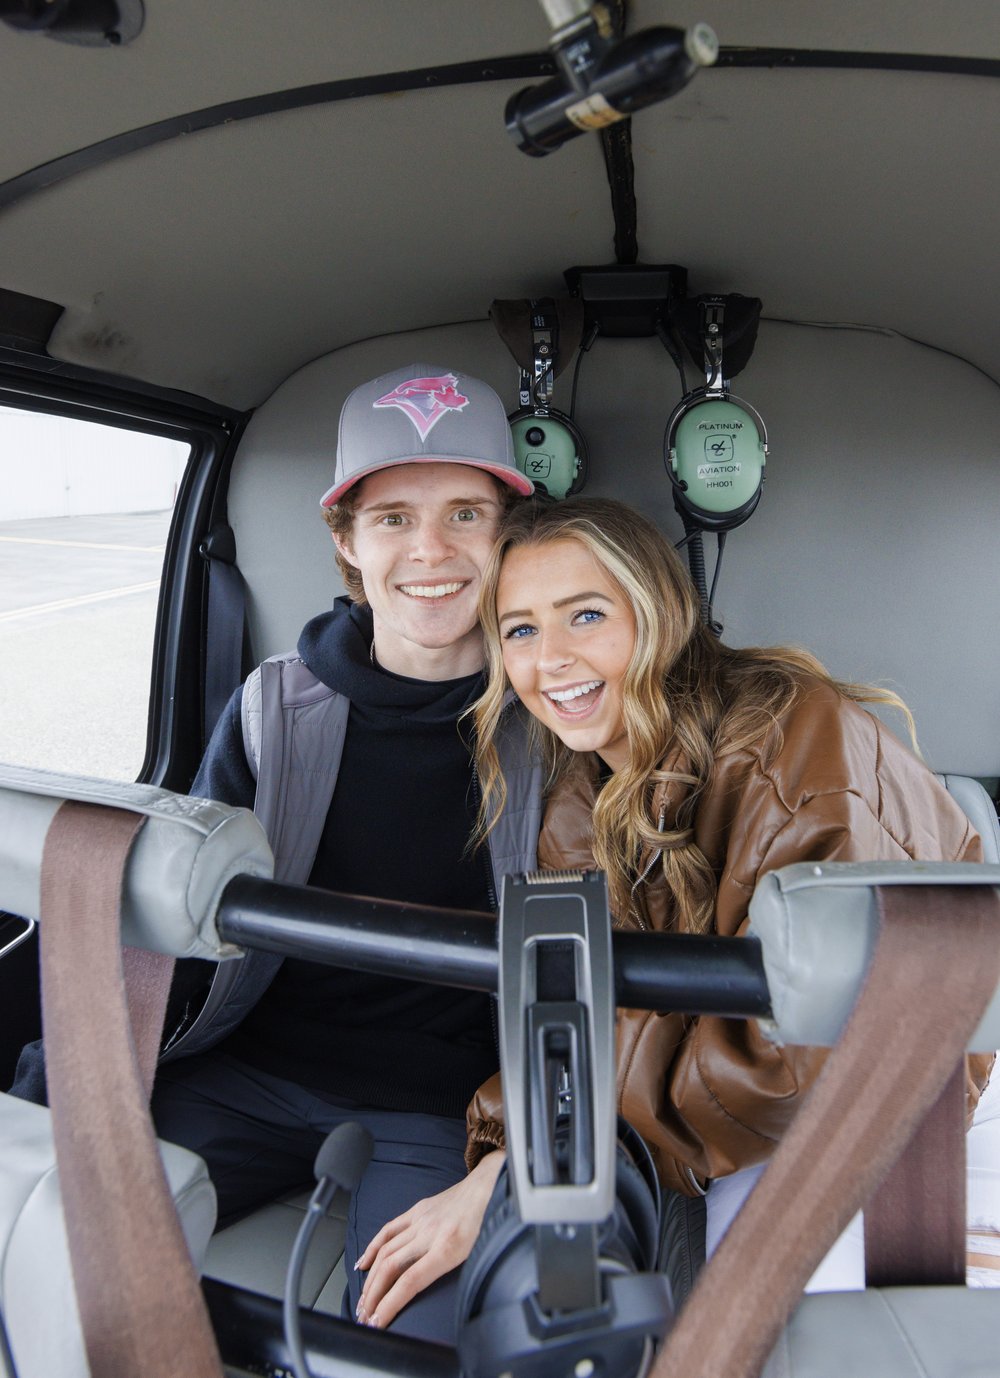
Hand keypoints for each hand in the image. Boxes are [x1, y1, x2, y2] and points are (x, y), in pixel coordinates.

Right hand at [354, 1150, 505, 1329]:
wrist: (490, 1186)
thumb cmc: (490, 1224)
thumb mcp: (480, 1256)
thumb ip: (460, 1278)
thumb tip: (441, 1303)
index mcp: (447, 1248)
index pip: (409, 1282)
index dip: (388, 1306)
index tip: (377, 1323)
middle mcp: (429, 1233)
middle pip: (391, 1268)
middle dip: (373, 1297)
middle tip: (364, 1318)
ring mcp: (420, 1220)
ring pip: (385, 1251)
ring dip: (370, 1279)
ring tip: (362, 1301)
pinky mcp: (417, 1210)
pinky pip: (388, 1230)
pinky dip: (372, 1248)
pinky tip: (363, 1265)